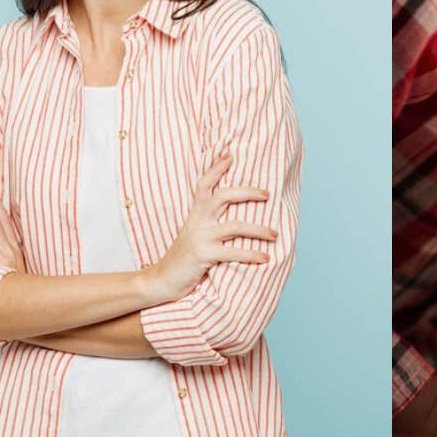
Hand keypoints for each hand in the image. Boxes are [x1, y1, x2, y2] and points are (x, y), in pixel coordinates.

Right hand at [145, 155, 276, 302]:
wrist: (161, 280)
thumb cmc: (184, 258)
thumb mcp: (194, 235)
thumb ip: (209, 223)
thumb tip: (235, 216)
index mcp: (196, 215)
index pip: (204, 185)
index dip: (216, 169)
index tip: (230, 155)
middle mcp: (197, 222)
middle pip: (223, 196)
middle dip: (247, 191)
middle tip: (267, 194)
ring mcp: (200, 238)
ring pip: (235, 226)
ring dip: (259, 229)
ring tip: (275, 234)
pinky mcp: (203, 255)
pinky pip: (233, 252)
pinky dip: (251, 254)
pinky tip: (265, 257)